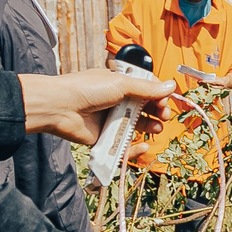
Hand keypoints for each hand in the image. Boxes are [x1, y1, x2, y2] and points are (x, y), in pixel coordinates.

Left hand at [20, 69, 172, 144]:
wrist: (59, 107)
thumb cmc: (87, 89)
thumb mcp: (121, 84)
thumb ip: (147, 88)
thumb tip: (171, 86)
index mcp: (120, 84)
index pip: (146, 89)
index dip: (158, 95)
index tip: (165, 100)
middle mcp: (117, 101)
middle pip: (144, 108)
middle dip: (157, 111)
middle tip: (164, 115)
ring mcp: (111, 120)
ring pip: (136, 126)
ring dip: (150, 127)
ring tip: (157, 129)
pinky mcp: (105, 137)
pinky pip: (123, 144)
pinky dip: (135, 147)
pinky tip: (144, 145)